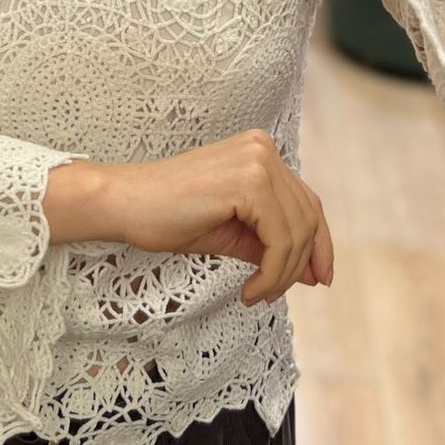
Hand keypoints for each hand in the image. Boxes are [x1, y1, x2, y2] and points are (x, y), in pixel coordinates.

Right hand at [44, 130, 334, 306]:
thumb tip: (309, 272)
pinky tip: (250, 290)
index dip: (319, 244)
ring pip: (297, 231)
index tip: (319, 279)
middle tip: (275, 295)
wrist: (124, 205)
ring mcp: (258, 162)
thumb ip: (269, 243)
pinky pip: (279, 239)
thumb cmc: (167, 217)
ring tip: (257, 294)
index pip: (306, 202)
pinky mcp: (248, 182)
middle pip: (307, 217)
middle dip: (301, 264)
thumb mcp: (231, 232)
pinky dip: (272, 272)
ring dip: (283, 274)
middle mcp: (264, 149)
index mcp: (260, 153)